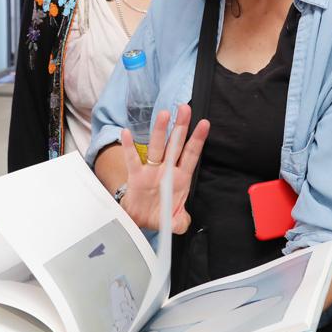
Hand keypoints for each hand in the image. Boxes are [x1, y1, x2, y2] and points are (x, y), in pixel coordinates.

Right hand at [118, 105, 208, 233]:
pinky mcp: (136, 176)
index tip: (205, 123)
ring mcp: (151, 171)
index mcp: (180, 178)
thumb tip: (183, 223)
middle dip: (181, 127)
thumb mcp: (175, 221)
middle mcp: (167, 170)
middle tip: (185, 108)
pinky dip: (129, 147)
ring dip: (160, 131)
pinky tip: (127, 133)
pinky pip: (132, 159)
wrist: (140, 221)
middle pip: (175, 145)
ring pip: (157, 147)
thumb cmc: (160, 214)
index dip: (198, 140)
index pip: (191, 155)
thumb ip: (181, 221)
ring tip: (164, 115)